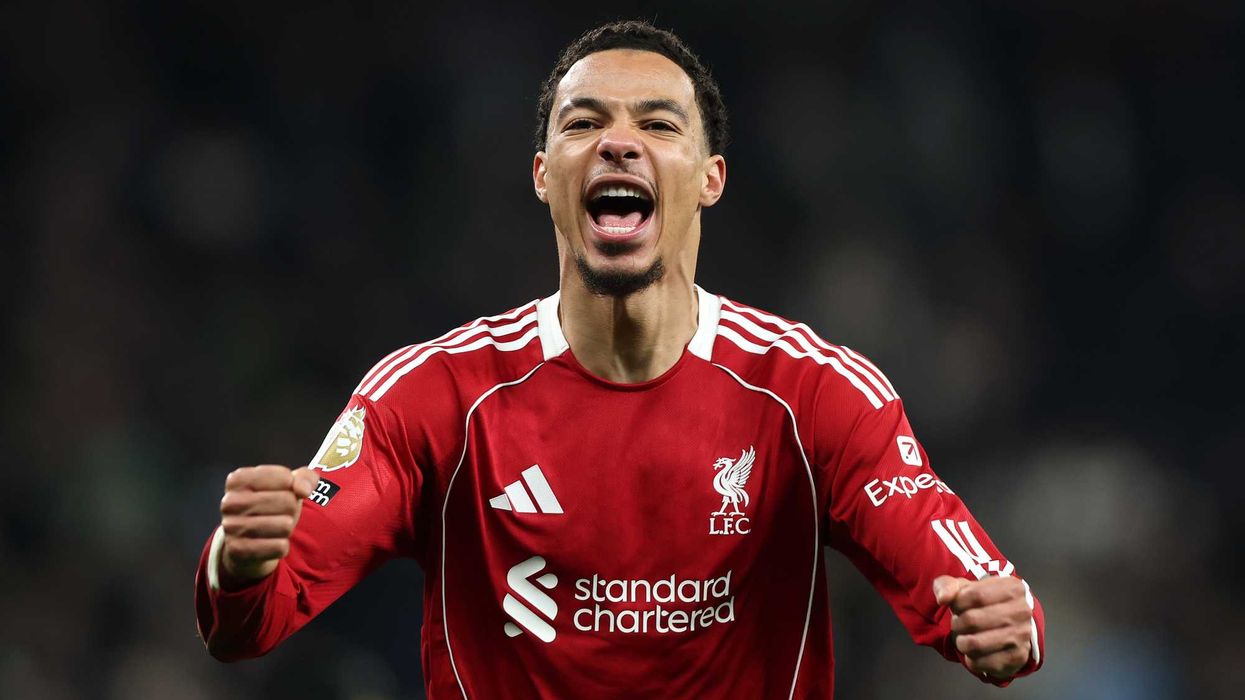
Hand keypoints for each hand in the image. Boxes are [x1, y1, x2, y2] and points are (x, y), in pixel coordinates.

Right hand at [219, 465, 319, 581]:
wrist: (250, 541)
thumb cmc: (271, 505)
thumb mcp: (289, 485)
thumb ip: (304, 477)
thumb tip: (303, 490)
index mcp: (238, 479)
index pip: (285, 477)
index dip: (292, 487)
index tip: (281, 491)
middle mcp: (229, 501)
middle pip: (287, 501)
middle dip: (291, 508)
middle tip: (279, 512)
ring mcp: (231, 527)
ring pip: (285, 525)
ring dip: (287, 527)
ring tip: (275, 527)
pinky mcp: (238, 550)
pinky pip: (280, 547)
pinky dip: (282, 546)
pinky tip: (270, 542)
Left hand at [933, 575, 1032, 678]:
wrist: (1009, 626)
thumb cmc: (983, 604)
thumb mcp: (965, 588)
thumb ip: (947, 586)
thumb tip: (942, 598)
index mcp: (1012, 587)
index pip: (975, 595)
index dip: (957, 603)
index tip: (956, 607)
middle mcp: (1022, 611)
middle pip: (972, 620)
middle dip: (957, 624)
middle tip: (960, 624)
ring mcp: (1022, 635)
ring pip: (974, 643)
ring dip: (961, 642)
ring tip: (965, 638)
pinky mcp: (1017, 658)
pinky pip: (980, 662)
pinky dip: (970, 659)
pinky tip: (976, 652)